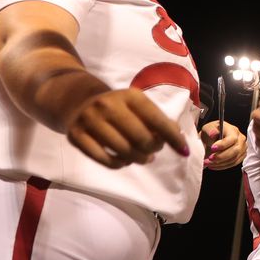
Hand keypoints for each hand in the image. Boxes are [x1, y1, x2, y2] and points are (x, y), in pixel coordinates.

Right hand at [66, 88, 189, 167]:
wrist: (78, 101)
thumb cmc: (118, 108)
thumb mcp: (138, 106)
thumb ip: (158, 121)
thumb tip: (179, 141)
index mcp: (130, 95)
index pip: (157, 120)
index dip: (173, 138)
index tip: (183, 151)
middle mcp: (108, 105)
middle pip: (141, 139)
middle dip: (153, 149)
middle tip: (153, 150)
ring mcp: (90, 120)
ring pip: (124, 151)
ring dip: (139, 159)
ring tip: (142, 157)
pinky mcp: (76, 136)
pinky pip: (106, 160)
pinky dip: (120, 164)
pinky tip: (124, 160)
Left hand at [200, 122, 246, 169]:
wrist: (212, 139)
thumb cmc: (211, 133)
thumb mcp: (208, 129)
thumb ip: (210, 131)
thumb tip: (213, 134)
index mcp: (233, 130)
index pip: (232, 139)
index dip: (223, 145)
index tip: (213, 148)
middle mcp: (241, 139)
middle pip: (235, 151)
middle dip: (221, 156)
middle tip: (210, 158)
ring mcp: (242, 149)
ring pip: (234, 159)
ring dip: (220, 163)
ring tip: (208, 163)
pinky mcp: (241, 156)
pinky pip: (233, 164)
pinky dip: (222, 166)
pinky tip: (213, 165)